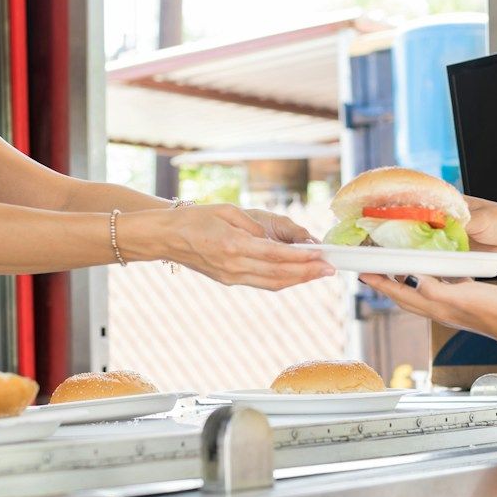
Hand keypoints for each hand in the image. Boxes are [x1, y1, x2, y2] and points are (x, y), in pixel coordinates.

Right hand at [131, 204, 333, 289]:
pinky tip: (296, 275)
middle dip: (308, 272)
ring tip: (319, 273)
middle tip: (330, 268)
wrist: (166, 237)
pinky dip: (282, 280)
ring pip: (272, 283)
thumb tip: (278, 242)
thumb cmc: (195, 219)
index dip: (302, 258)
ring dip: (298, 280)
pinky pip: (262, 283)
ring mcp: (231, 276)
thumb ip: (255, 228)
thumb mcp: (227, 212)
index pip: (276, 256)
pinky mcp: (229, 280)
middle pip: (279, 274)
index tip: (322, 255)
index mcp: (233, 246)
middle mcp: (234, 266)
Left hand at [359, 272, 496, 343]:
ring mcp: (451, 307)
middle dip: (387, 284)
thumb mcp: (462, 295)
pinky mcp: (464, 301)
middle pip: (405, 297)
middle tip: (374, 270)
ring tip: (398, 268)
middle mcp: (439, 309)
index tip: (362, 273)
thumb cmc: (493, 310)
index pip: (399, 294)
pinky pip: (441, 288)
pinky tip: (438, 268)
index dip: (380, 284)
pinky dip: (432, 278)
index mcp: (435, 307)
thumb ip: (436, 289)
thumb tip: (413, 279)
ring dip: (407, 281)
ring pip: (421, 293)